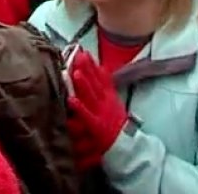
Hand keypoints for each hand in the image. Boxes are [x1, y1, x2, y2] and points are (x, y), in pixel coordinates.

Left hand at [64, 51, 127, 169]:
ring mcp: (101, 113)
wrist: (127, 144)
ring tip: (75, 72)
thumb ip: (106, 84)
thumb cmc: (115, 122)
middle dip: (87, 69)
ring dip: (84, 84)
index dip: (92, 64)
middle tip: (79, 56)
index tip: (84, 52)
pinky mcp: (97, 126)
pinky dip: (80, 108)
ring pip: (91, 96)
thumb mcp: (113, 100)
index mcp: (109, 95)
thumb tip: (101, 67)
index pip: (101, 77)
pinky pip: (87, 115)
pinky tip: (71, 100)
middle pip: (95, 83)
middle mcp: (105, 102)